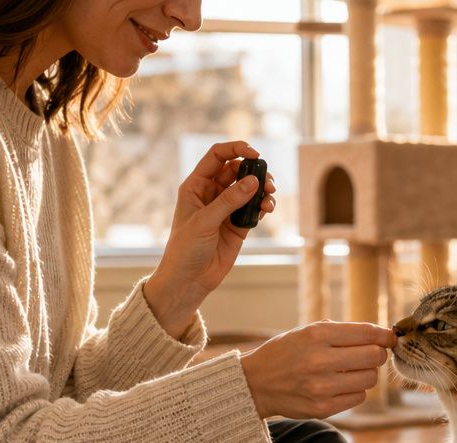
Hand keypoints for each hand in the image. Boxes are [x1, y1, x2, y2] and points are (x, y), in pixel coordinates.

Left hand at [145, 141, 278, 337]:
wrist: (189, 279)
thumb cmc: (186, 249)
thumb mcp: (205, 222)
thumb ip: (229, 201)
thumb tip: (253, 181)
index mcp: (196, 186)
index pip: (217, 156)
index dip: (236, 150)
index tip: (255, 154)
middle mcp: (212, 194)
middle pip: (237, 170)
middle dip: (254, 171)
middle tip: (268, 181)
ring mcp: (226, 209)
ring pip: (249, 188)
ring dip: (262, 189)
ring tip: (270, 197)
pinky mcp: (239, 225)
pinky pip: (254, 208)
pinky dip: (263, 205)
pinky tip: (267, 210)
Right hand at [240, 322, 397, 418]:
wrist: (255, 383)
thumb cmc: (287, 353)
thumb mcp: (308, 332)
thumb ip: (344, 332)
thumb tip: (384, 336)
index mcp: (317, 335)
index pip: (368, 334)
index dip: (385, 336)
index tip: (389, 338)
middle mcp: (319, 360)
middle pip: (374, 357)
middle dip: (377, 354)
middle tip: (369, 355)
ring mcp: (321, 387)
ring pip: (370, 379)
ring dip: (366, 374)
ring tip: (350, 371)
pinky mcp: (322, 408)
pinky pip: (359, 397)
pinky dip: (356, 390)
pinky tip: (341, 385)